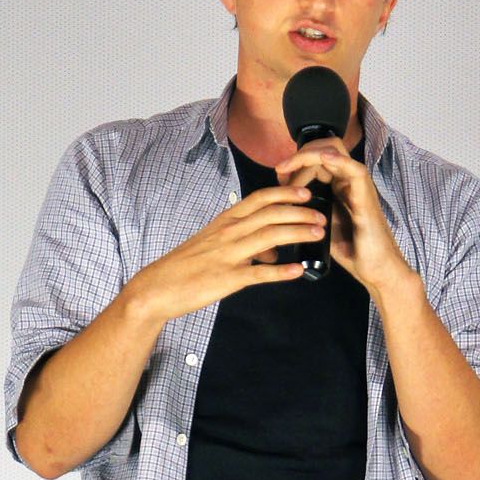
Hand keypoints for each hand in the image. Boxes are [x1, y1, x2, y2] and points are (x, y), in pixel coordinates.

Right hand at [130, 186, 325, 322]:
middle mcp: (229, 233)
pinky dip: (281, 272)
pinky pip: (259, 274)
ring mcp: (228, 255)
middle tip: (321, 215)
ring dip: (297, 233)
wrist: (158, 287)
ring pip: (269, 237)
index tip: (306, 192)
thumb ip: (244, 243)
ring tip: (318, 233)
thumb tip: (271, 253)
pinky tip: (298, 271)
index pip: (260, 199)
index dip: (285, 193)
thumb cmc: (186, 266)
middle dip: (300, 211)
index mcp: (226, 221)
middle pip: (270, 214)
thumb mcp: (214, 245)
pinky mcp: (227, 279)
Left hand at [275, 139, 412, 297]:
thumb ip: (307, 211)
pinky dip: (339, 160)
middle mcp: (348, 182)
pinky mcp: (367, 196)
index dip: (295, 162)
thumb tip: (283, 204)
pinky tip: (324, 158)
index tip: (278, 177)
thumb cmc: (352, 252)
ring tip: (290, 168)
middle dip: (299, 155)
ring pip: (335, 152)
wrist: (376, 270)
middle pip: (324, 149)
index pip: (316, 159)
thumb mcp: (321, 227)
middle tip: (280, 171)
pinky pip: (354, 169)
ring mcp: (358, 187)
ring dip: (309, 155)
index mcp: (338, 187)